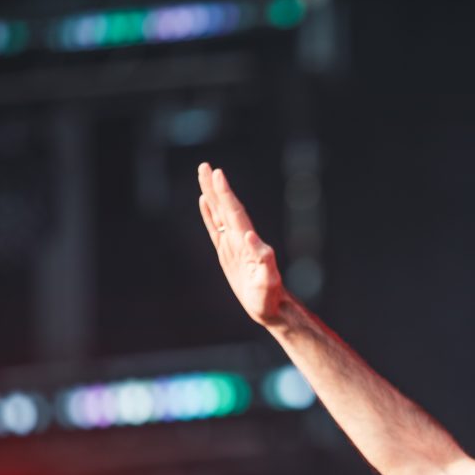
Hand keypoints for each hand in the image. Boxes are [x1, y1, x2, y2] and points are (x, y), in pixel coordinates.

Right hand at [197, 162, 284, 324]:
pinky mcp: (228, 254)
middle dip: (216, 187)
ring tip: (203, 174)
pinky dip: (209, 214)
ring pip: (220, 214)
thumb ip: (263, 259)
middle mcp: (241, 240)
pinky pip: (216, 229)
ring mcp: (234, 246)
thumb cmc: (270, 298)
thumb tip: (250, 236)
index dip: (226, 194)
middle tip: (205, 166)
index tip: (218, 174)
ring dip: (212, 194)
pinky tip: (205, 201)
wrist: (271, 309)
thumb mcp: (268, 281)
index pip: (235, 213)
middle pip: (226, 208)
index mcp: (249, 244)